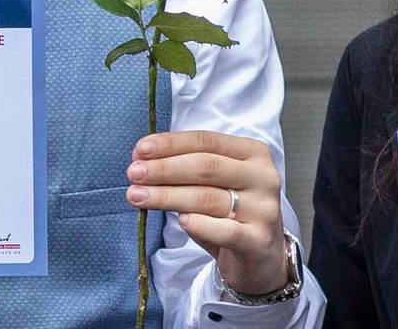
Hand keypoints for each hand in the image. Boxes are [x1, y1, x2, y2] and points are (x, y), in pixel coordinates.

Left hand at [127, 130, 291, 296]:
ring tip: (138, 196)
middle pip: (206, 167)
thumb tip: (141, 159)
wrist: (261, 256)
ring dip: (168, 196)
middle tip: (133, 173)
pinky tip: (179, 221)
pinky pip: (226, 230)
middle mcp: (263, 177)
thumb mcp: (211, 185)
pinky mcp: (259, 240)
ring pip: (208, 198)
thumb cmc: (229, 213)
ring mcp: (264, 209)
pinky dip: (200, 224)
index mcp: (252, 153)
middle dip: (164, 169)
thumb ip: (184, 170)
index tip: (139, 149)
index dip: (171, 144)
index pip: (206, 141)